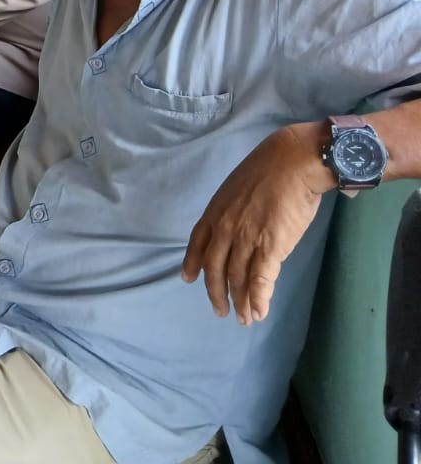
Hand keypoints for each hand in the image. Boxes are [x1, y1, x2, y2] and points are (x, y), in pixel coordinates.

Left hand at [181, 123, 329, 325]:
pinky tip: (259, 312)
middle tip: (221, 311)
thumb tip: (239, 224)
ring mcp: (246, 239)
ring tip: (245, 318)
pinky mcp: (270, 247)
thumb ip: (232, 210)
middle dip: (217, 293)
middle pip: (216, 268)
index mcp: (215, 213)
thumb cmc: (268, 171)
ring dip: (241, 302)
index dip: (193, 263)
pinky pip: (260, 279)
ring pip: (238, 278)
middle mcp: (225, 229)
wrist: (292, 163)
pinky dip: (259, 299)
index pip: (198, 243)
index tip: (188, 279)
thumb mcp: (236, 188)